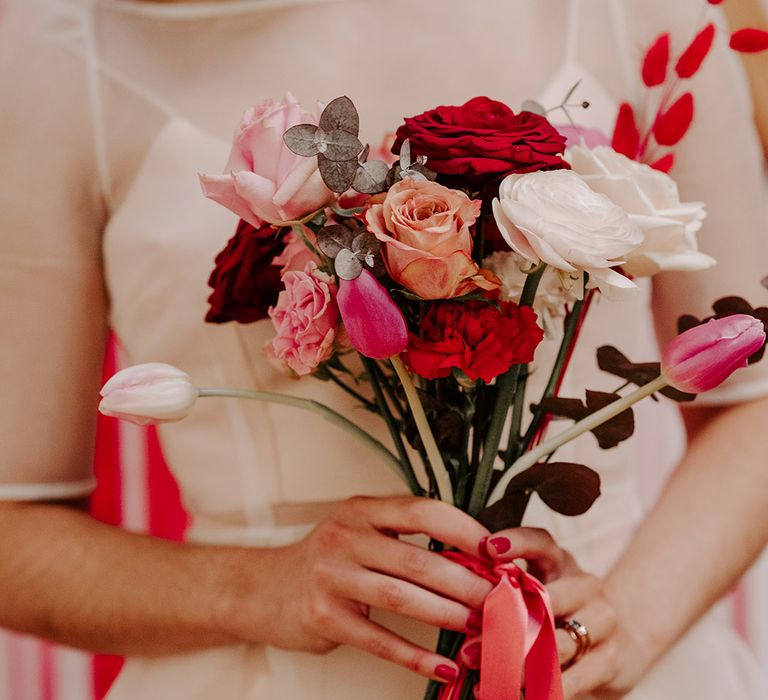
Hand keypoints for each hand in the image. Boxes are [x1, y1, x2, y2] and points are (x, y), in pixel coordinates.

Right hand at [230, 496, 491, 682]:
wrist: (265, 588)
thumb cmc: (327, 559)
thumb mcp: (359, 532)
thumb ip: (403, 537)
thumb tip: (473, 555)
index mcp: (361, 510)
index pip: (422, 511)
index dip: (464, 530)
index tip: (495, 552)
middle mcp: (345, 537)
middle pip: (418, 560)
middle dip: (467, 582)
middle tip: (500, 599)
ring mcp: (331, 577)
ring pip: (402, 597)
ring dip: (448, 615)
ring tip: (481, 628)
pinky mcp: (324, 617)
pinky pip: (379, 640)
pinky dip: (416, 656)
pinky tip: (444, 665)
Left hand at [485, 528, 626, 698]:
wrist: (619, 642)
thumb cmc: (562, 611)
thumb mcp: (540, 589)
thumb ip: (507, 590)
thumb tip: (461, 602)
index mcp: (561, 562)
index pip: (541, 541)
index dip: (516, 541)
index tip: (489, 548)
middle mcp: (584, 585)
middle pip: (545, 600)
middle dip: (504, 626)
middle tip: (469, 648)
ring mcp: (601, 621)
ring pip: (555, 644)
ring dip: (516, 666)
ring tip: (487, 678)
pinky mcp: (609, 659)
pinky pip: (572, 679)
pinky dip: (542, 691)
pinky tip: (517, 695)